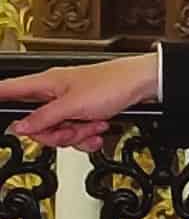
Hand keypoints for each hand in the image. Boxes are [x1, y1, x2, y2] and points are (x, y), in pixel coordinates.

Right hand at [0, 54, 158, 151]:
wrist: (143, 85)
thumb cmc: (112, 84)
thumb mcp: (73, 105)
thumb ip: (44, 117)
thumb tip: (20, 126)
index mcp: (45, 83)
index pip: (8, 90)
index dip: (0, 99)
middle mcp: (54, 92)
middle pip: (36, 123)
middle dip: (55, 133)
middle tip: (70, 131)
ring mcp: (70, 104)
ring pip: (58, 130)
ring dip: (76, 135)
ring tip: (92, 126)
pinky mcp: (85, 112)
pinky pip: (76, 132)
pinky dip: (87, 135)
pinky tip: (98, 130)